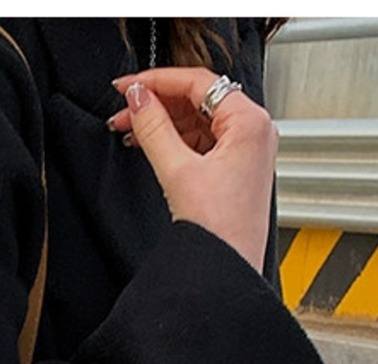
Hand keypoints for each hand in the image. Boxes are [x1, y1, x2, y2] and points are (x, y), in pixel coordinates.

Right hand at [106, 68, 277, 270]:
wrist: (229, 268)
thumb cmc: (221, 230)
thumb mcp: (178, 172)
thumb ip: (154, 129)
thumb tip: (139, 100)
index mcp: (250, 122)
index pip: (199, 82)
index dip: (159, 80)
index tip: (129, 86)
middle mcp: (253, 131)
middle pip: (199, 99)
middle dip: (158, 103)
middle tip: (124, 110)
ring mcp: (245, 150)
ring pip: (198, 121)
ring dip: (164, 123)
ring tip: (131, 130)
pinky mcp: (234, 169)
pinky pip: (201, 142)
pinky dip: (175, 141)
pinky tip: (151, 146)